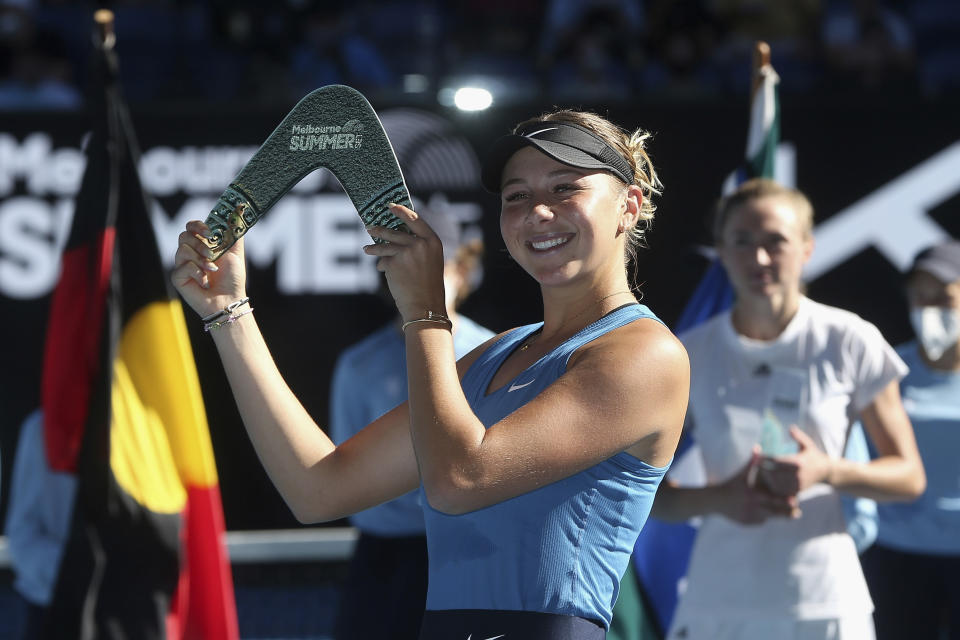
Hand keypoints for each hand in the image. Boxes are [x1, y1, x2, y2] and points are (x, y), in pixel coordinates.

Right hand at [171, 220, 247, 317]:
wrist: (229, 300)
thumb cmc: (232, 278)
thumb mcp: (236, 252)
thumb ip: (234, 231)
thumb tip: (240, 208)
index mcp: (202, 244)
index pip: (191, 226)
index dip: (197, 226)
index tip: (209, 232)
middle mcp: (190, 253)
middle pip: (184, 236)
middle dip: (200, 244)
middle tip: (212, 254)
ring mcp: (182, 265)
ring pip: (182, 250)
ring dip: (200, 260)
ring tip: (211, 271)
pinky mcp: (178, 278)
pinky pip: (182, 267)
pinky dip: (197, 273)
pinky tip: (204, 282)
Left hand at [363, 203, 445, 322]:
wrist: (425, 307)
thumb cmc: (428, 287)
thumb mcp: (431, 262)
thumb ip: (419, 248)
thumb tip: (396, 238)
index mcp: (434, 241)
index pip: (416, 219)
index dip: (402, 211)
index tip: (391, 206)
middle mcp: (421, 244)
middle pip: (396, 232)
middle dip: (380, 230)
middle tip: (370, 228)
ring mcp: (407, 252)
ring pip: (385, 245)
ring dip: (374, 248)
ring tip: (366, 249)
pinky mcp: (394, 262)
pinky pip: (384, 261)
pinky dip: (383, 266)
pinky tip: (385, 272)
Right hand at [716, 446, 799, 524]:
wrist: (715, 500)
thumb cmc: (730, 484)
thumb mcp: (741, 473)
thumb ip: (752, 462)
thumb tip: (757, 446)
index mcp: (755, 495)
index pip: (776, 499)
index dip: (787, 501)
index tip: (795, 500)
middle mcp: (754, 507)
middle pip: (776, 513)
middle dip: (787, 513)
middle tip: (797, 512)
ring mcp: (750, 516)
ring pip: (768, 518)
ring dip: (775, 516)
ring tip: (786, 515)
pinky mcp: (746, 523)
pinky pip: (758, 522)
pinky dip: (762, 518)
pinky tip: (762, 513)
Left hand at [763, 426, 833, 494]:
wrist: (825, 471)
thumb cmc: (813, 455)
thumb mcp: (807, 444)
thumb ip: (798, 436)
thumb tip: (790, 427)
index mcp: (798, 462)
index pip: (777, 460)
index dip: (765, 458)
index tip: (757, 456)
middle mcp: (798, 474)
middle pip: (774, 473)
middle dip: (764, 469)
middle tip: (755, 465)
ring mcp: (798, 484)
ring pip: (777, 483)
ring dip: (767, 478)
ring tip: (759, 473)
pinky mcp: (798, 490)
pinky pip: (783, 490)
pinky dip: (774, 487)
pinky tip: (768, 481)